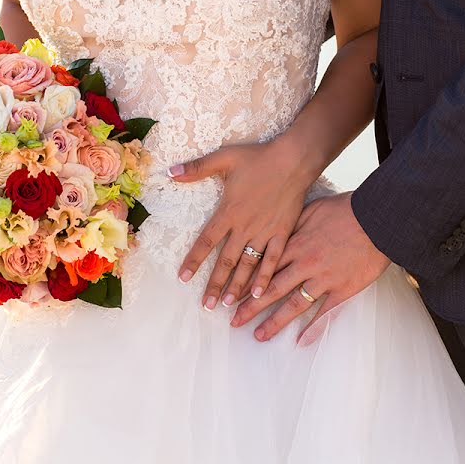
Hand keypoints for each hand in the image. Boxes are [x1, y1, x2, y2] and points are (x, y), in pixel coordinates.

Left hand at [169, 136, 317, 310]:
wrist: (294, 160)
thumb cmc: (258, 158)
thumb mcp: (224, 158)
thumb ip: (196, 168)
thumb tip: (170, 172)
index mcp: (229, 212)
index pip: (206, 241)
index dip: (194, 260)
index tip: (183, 278)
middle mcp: (245, 227)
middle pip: (226, 261)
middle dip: (214, 284)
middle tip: (206, 305)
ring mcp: (265, 232)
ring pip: (248, 265)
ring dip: (236, 286)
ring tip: (226, 304)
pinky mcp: (283, 233)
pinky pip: (273, 259)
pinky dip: (265, 276)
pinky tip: (259, 293)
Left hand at [231, 192, 390, 342]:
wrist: (379, 217)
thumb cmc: (345, 209)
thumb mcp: (310, 209)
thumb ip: (290, 225)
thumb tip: (273, 232)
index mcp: (294, 244)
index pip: (263, 268)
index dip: (245, 283)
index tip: (230, 296)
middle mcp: (305, 264)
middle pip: (271, 289)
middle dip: (250, 307)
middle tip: (233, 321)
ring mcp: (324, 279)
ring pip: (294, 305)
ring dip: (274, 322)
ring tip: (258, 336)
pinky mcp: (344, 289)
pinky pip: (325, 312)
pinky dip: (313, 328)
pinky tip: (300, 342)